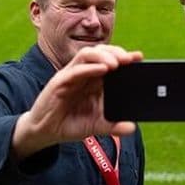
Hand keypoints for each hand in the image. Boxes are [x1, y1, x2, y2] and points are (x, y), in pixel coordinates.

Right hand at [11, 45, 142, 159]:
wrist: (45, 132)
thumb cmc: (70, 123)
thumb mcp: (95, 126)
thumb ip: (113, 126)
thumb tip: (132, 128)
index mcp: (94, 80)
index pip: (110, 61)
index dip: (124, 56)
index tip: (139, 57)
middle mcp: (84, 73)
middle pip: (100, 52)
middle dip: (116, 52)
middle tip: (130, 59)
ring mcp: (71, 75)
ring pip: (87, 54)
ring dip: (103, 56)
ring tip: (117, 63)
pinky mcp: (59, 82)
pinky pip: (75, 70)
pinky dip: (89, 67)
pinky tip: (102, 69)